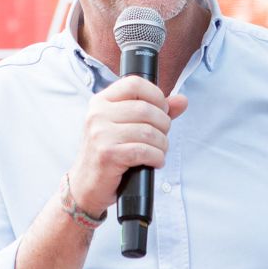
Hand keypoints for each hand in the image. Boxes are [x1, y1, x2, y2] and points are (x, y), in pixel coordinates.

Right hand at [70, 75, 188, 216]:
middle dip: (163, 125)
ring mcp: (100, 134)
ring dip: (162, 144)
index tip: (161, 111)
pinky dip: (156, 158)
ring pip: (148, 132)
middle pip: (146, 109)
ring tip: (159, 151)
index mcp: (101, 102)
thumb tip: (182, 100)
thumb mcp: (127, 126)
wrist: (86, 185)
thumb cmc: (109, 153)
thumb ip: (155, 111)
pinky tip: (154, 162)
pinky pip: (144, 151)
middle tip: (161, 137)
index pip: (134, 83)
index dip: (155, 95)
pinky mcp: (107, 154)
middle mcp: (98, 114)